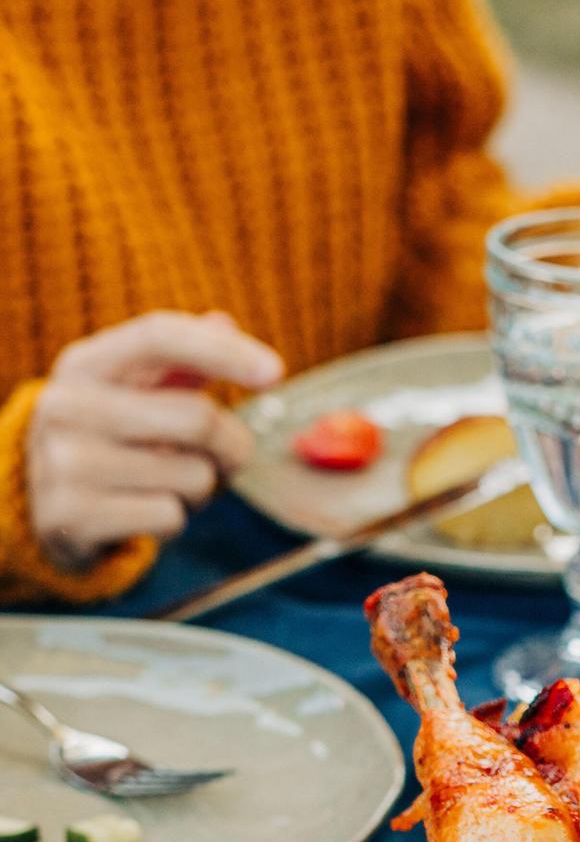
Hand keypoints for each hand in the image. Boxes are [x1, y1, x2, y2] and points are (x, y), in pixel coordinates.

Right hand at [27, 310, 281, 573]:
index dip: (223, 351)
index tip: (276, 371)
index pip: (159, 336)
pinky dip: (175, 519)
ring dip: (201, 489)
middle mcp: (66, 405)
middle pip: (198, 418)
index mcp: (85, 364)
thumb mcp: (133, 392)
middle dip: (232, 446)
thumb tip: (223, 322)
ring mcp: (64, 462)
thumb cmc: (112, 439)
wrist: (41, 503)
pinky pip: (171, 517)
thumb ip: (181, 360)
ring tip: (165, 483)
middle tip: (226, 457)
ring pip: (193, 477)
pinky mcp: (74, 516)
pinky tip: (141, 511)